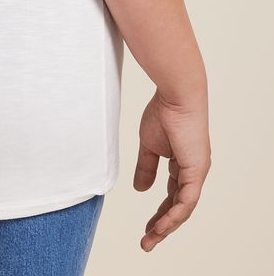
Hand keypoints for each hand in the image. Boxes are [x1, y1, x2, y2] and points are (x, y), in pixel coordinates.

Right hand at [133, 87, 211, 251]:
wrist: (175, 96)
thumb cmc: (163, 113)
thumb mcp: (148, 145)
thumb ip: (146, 167)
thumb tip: (140, 189)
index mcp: (182, 164)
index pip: (172, 195)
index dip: (160, 212)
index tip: (147, 227)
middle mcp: (193, 172)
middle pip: (178, 207)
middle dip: (162, 225)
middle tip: (147, 241)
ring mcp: (196, 172)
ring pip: (183, 208)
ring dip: (167, 226)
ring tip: (151, 239)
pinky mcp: (196, 171)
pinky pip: (186, 201)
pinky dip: (174, 215)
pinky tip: (163, 226)